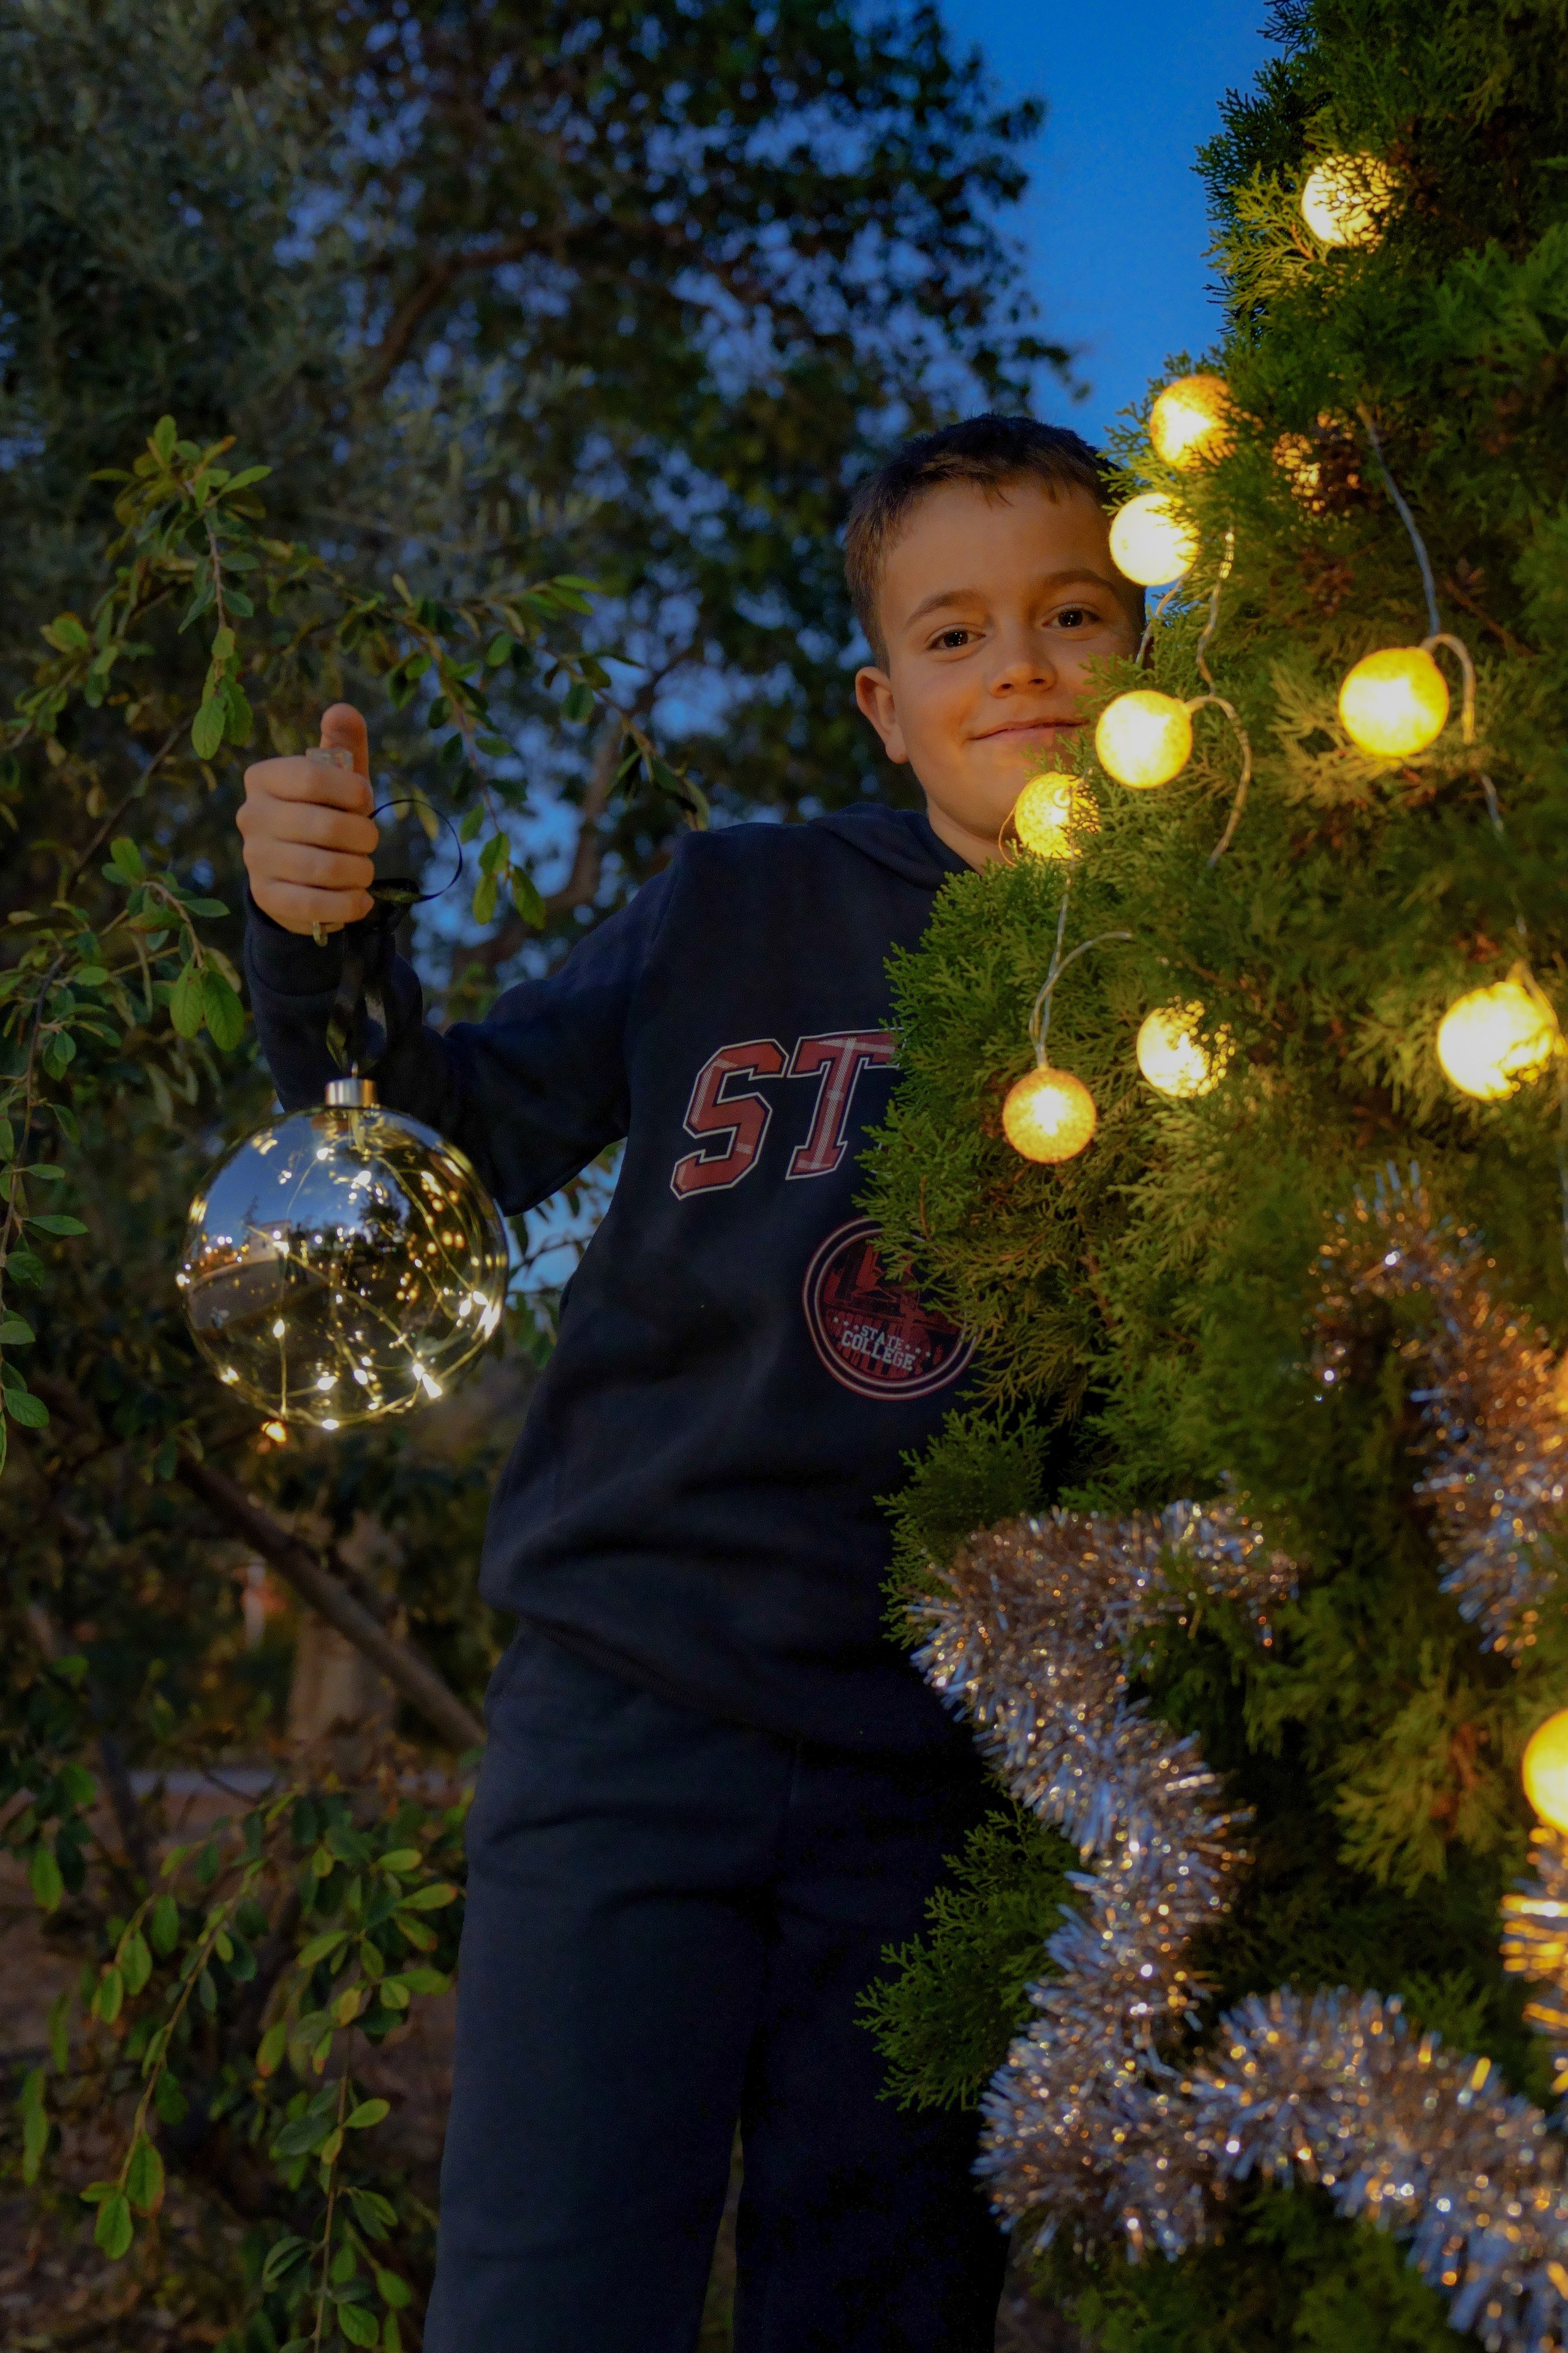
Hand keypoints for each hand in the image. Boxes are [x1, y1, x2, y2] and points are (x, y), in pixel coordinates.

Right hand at [237, 704, 378, 935]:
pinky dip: (348, 904)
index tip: (366, 800)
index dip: (352, 791)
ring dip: (359, 871)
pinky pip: (315, 905)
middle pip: (325, 827)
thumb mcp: (338, 778)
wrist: (297, 874)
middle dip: (363, 837)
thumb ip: (343, 744)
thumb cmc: (325, 813)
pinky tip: (361, 899)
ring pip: (324, 869)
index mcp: (264, 778)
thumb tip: (342, 710)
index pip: (312, 777)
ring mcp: (255, 859)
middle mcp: (251, 816)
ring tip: (364, 869)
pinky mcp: (267, 898)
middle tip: (369, 841)